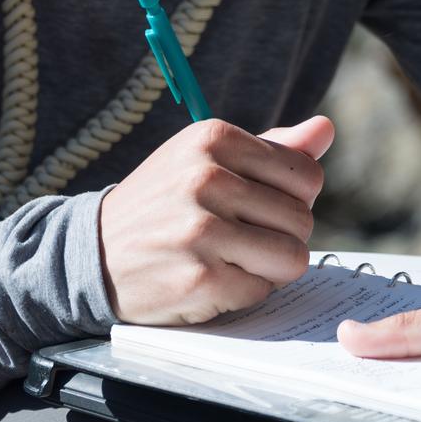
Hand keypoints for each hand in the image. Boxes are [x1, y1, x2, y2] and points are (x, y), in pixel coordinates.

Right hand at [99, 114, 333, 324]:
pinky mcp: (199, 279)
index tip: (258, 205)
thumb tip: (327, 130)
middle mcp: (207, 178)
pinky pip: (262, 291)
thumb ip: (274, 148)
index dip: (292, 199)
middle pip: (303, 219)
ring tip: (232, 257)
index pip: (306, 175)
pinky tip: (211, 278)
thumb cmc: (165, 202)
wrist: (92, 253)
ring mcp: (202, 230)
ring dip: (269, 267)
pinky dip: (244, 291)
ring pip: (293, 257)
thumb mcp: (208, 159)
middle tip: (241, 236)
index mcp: (214, 138)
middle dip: (282, 235)